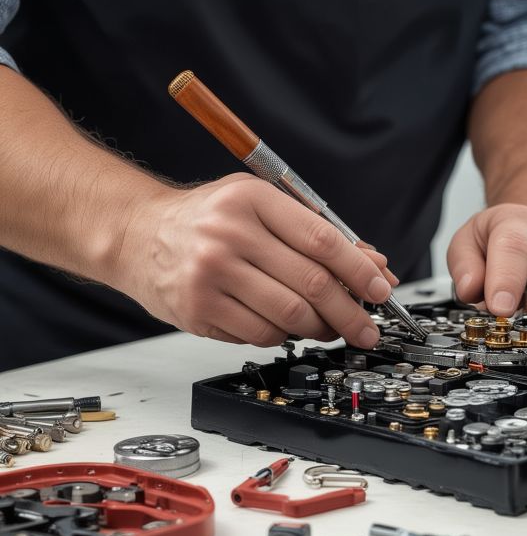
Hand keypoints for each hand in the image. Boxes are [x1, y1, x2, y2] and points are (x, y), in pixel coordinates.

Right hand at [114, 173, 397, 347]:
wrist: (136, 234)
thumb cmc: (206, 220)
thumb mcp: (260, 207)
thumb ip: (317, 233)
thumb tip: (373, 264)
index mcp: (251, 200)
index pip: (322, 239)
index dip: (360, 270)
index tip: (382, 290)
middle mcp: (230, 234)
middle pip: (312, 283)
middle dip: (351, 312)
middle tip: (368, 329)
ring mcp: (211, 274)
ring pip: (289, 315)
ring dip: (320, 328)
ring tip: (329, 328)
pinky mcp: (198, 309)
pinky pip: (260, 334)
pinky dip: (283, 335)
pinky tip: (286, 327)